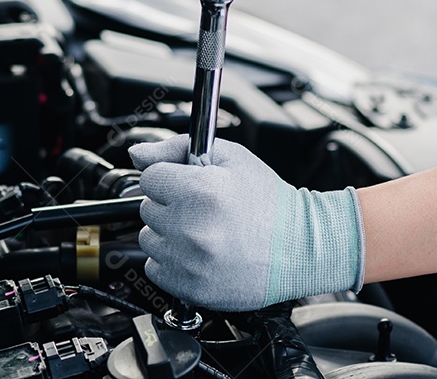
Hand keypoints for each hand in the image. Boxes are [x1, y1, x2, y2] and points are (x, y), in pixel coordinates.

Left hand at [128, 135, 363, 311]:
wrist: (299, 247)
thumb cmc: (269, 203)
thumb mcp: (231, 158)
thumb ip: (177, 148)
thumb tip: (137, 153)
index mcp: (200, 190)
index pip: (149, 177)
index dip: (170, 178)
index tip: (188, 184)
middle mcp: (190, 227)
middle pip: (148, 208)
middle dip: (171, 204)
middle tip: (203, 209)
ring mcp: (188, 261)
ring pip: (149, 238)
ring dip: (169, 233)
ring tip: (203, 231)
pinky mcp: (189, 287)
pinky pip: (155, 268)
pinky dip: (172, 261)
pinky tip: (199, 253)